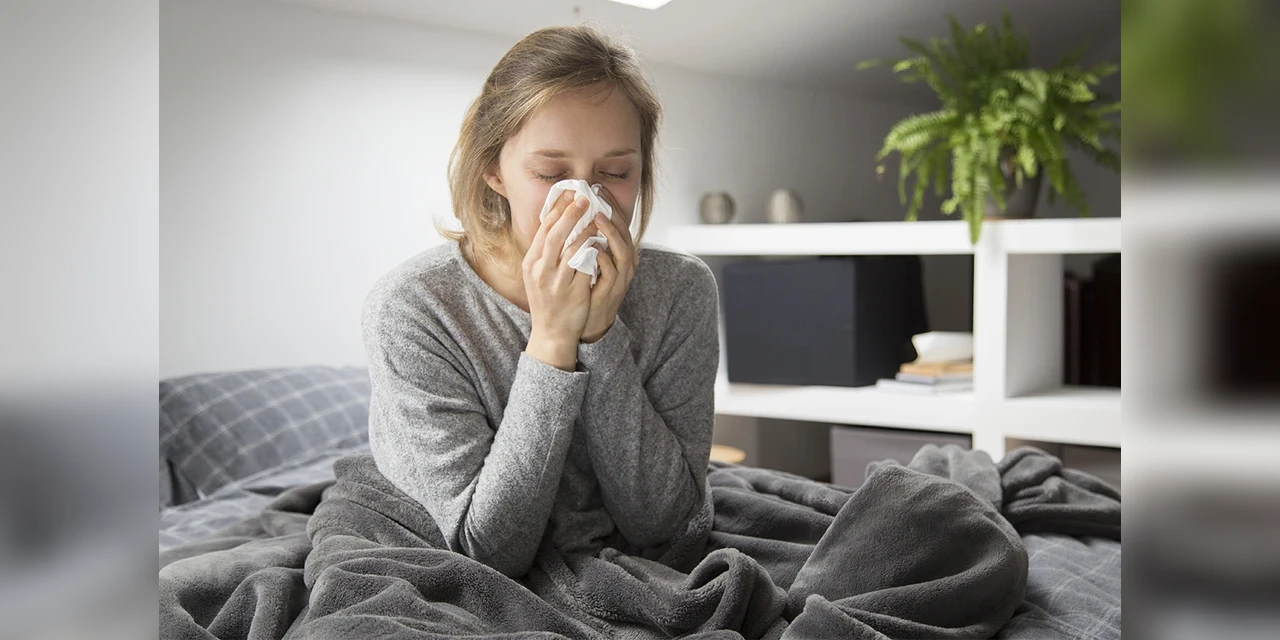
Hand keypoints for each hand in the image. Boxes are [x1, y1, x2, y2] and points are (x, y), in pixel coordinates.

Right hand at [523, 191, 595, 369]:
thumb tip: (557, 222)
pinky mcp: (572, 292)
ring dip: (585, 230)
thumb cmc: (547, 300)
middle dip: (570, 214)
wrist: (551, 332)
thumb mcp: (538, 274)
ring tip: (596, 218)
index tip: (568, 193)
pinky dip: (592, 251)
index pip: (543, 229)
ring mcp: (555, 282)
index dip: (556, 209)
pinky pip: (584, 266)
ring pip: (571, 249)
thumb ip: (545, 252)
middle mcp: (540, 270)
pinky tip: (600, 242)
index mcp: (531, 263)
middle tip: (584, 198)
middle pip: (555, 235)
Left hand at [581, 188, 636, 343]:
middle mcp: (624, 264)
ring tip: (598, 219)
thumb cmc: (586, 288)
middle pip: (625, 234)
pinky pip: (611, 273)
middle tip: (600, 197)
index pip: (618, 224)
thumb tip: (573, 214)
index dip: (610, 206)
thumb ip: (586, 239)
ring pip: (623, 252)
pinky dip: (604, 260)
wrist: (585, 322)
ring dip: (611, 234)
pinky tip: (594, 248)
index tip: (598, 189)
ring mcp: (620, 278)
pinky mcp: (612, 292)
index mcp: (618, 253)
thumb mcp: (587, 260)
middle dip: (613, 214)